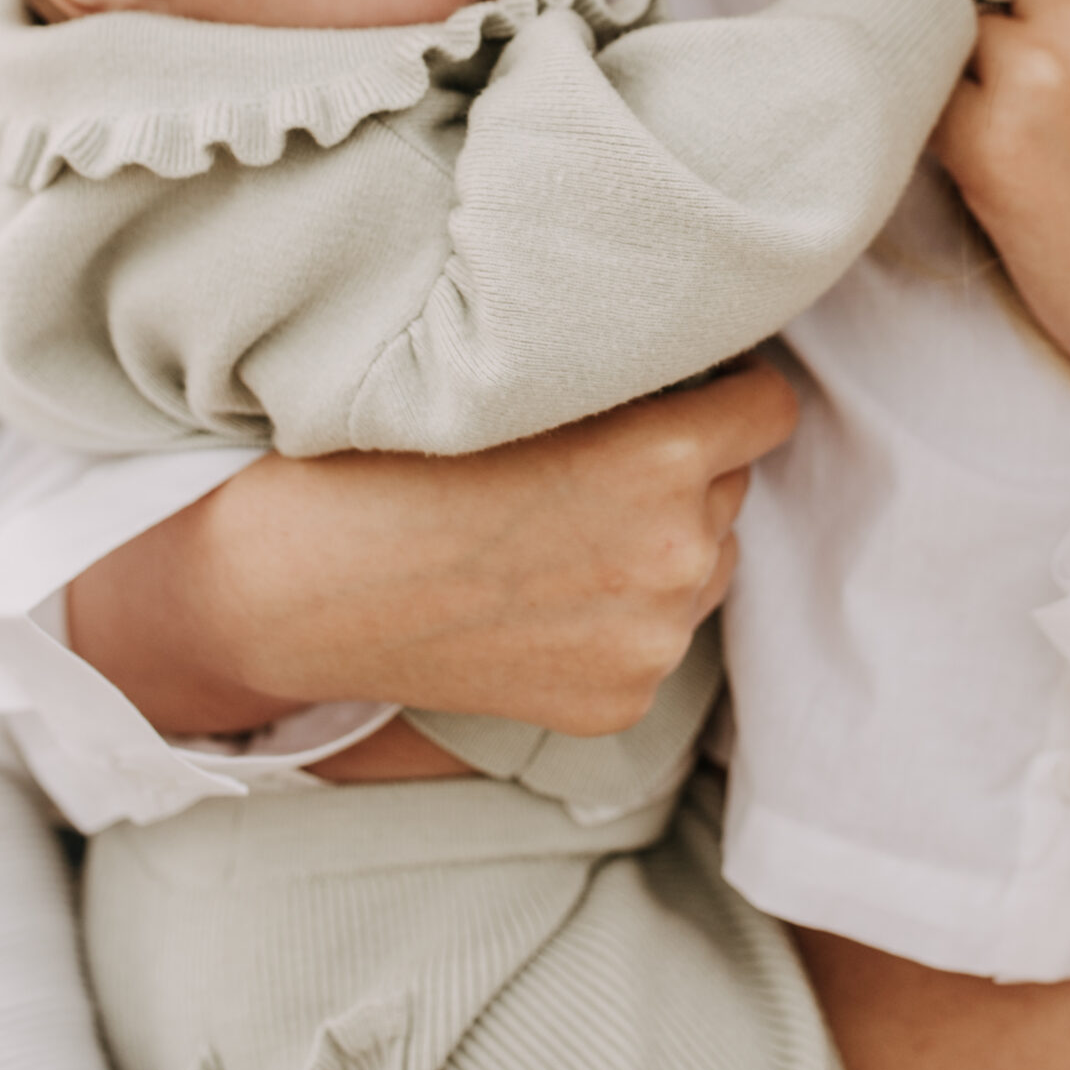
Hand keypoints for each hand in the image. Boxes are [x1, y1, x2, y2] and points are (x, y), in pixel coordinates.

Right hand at [66, 359, 795, 736]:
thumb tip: (706, 366)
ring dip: (662, 543)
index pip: (770, 406)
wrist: (298, 585)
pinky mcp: (621, 702)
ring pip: (705, 562)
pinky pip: (657, 636)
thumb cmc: (395, 455)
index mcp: (664, 453)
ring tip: (558, 533)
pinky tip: (539, 599)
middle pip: (732, 485)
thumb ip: (629, 385)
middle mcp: (677, 551)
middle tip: (590, 461)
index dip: (726, 391)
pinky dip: (617, 618)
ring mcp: (653, 639)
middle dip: (684, 468)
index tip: (685, 390)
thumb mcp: (523, 389)